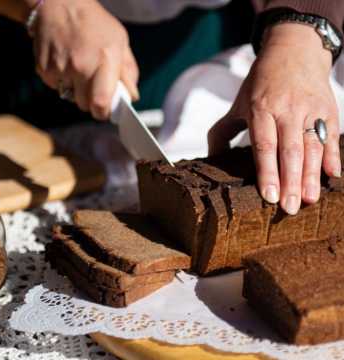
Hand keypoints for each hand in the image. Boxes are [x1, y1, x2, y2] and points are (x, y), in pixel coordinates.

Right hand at [25, 0, 138, 118]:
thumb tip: (132, 96)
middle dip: (90, 101)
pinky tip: (65, 64)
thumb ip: (129, 71)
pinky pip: (56, 87)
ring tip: (78, 70)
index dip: (103, 112)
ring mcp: (61, 68)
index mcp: (105, 61)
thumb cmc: (94, 23)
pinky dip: (61, 81)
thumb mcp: (120, 41)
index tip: (105, 110)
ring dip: (75, 91)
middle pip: (85, 105)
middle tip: (93, 86)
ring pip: (70, 97)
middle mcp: (82, 67)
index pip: (101, 103)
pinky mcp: (44, 69)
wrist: (58, 4)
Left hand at [208, 23, 340, 214]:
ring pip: (312, 147)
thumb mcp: (238, 103)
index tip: (269, 196)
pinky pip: (332, 135)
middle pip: (290, 151)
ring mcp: (310, 109)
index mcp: (261, 109)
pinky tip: (333, 176)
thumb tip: (212, 158)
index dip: (267, 172)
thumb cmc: (261, 82)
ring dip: (311, 175)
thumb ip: (223, 131)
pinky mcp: (329, 109)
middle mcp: (287, 110)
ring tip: (308, 200)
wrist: (294, 49)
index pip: (264, 146)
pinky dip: (334, 156)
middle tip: (289, 209)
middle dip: (290, 182)